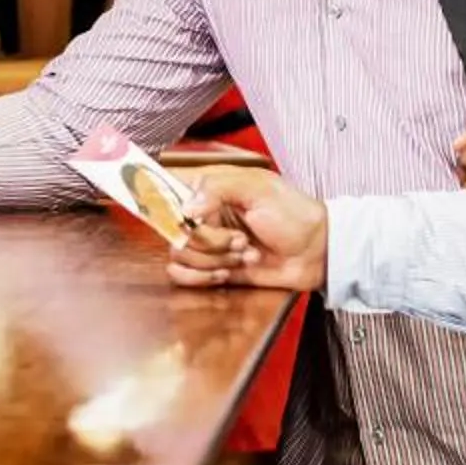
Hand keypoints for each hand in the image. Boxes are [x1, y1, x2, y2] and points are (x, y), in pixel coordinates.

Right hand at [167, 168, 330, 293]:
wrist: (316, 252)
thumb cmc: (294, 214)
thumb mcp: (259, 188)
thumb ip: (218, 188)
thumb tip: (186, 209)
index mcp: (211, 189)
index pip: (168, 187)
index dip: (154, 195)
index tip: (149, 201)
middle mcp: (204, 216)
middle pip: (173, 229)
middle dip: (207, 239)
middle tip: (240, 238)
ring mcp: (207, 244)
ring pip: (180, 253)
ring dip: (213, 258)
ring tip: (245, 254)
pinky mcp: (212, 269)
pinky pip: (182, 275)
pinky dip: (201, 277)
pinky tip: (226, 273)